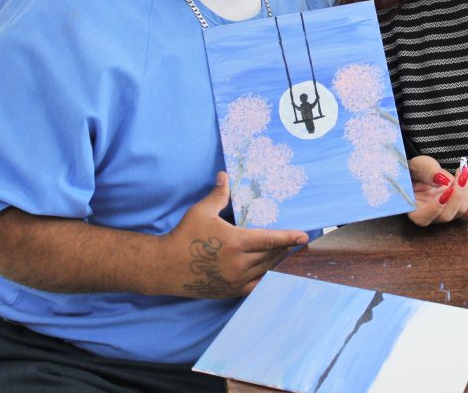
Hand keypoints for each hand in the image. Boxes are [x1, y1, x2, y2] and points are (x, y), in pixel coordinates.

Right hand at [157, 171, 308, 298]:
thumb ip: (218, 195)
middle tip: (297, 241)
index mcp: (235, 243)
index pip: (269, 240)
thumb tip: (224, 175)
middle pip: (271, 255)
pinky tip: (272, 271)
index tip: (303, 236)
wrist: (164, 267)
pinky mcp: (230, 291)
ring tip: (287, 252)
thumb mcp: (201, 211)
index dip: (288, 237)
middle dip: (285, 247)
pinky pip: (256, 286)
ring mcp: (235, 280)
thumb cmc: (183, 236)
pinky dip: (266, 278)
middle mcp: (238, 264)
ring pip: (266, 270)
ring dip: (278, 261)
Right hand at [407, 155, 467, 226]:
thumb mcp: (418, 165)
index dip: (435, 207)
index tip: (445, 189)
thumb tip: (443, 180)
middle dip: (456, 194)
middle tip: (460, 174)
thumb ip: (426, 172)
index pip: (423, 218)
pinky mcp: (459, 209)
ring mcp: (446, 213)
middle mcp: (431, 216)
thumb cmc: (417, 169)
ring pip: (461, 211)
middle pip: (446, 215)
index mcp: (414, 209)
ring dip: (466, 190)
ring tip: (463, 171)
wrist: (426, 170)